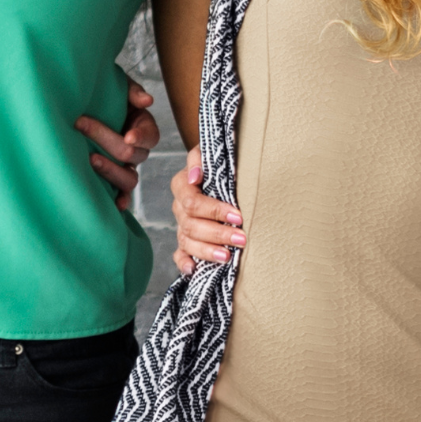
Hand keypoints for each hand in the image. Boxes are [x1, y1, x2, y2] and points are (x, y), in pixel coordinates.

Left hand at [75, 79, 159, 210]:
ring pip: (129, 178)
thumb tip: (147, 101)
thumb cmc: (105, 95)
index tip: (128, 135)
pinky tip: (113, 205)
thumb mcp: (119, 85)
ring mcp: (126, 167)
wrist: (84, 108)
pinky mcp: (113, 179)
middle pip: (132, 154)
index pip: (151, 136)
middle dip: (107, 139)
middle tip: (81, 124)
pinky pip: (121, 194)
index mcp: (143, 126)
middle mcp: (137, 149)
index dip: (141, 137)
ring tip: (90, 160)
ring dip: (111, 171)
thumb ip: (133, 92)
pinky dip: (120, 200)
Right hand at [172, 145, 244, 274]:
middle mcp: (179, 207)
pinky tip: (193, 270)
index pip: (193, 202)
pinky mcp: (184, 240)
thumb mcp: (208, 151)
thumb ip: (199, 159)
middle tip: (241, 238)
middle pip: (192, 225)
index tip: (238, 216)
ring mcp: (181, 224)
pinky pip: (179, 254)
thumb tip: (195, 177)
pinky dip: (184, 263)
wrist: (214, 169)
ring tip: (227, 257)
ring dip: (207, 251)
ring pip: (187, 242)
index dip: (214, 210)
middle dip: (218, 233)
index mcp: (182, 185)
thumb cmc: (215, 162)